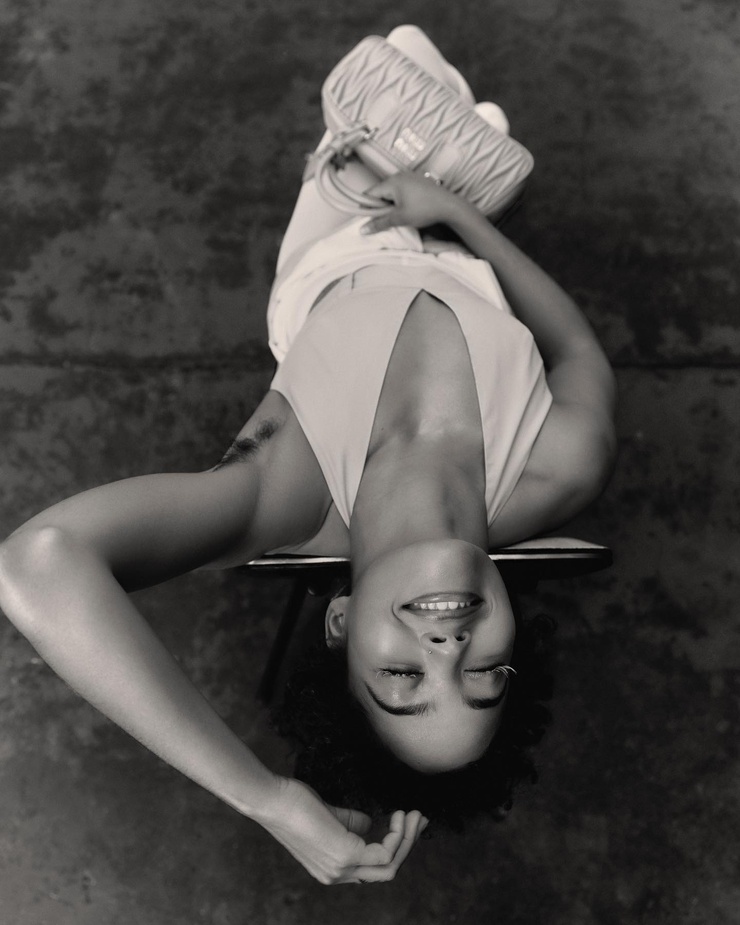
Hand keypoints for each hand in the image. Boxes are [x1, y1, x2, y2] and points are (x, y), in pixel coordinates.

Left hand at [259, 777, 427, 884]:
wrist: (272, 801)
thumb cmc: (294, 804)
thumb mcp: (329, 816)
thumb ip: (351, 823)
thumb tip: (372, 823)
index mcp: (332, 869)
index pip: (373, 867)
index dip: (395, 846)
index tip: (407, 822)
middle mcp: (337, 874)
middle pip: (386, 871)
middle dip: (408, 844)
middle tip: (420, 819)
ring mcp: (341, 867)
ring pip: (389, 865)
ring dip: (406, 839)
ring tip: (413, 815)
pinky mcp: (344, 853)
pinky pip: (383, 852)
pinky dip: (396, 835)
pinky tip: (397, 817)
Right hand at [360, 172, 474, 234]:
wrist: (450, 206)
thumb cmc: (424, 210)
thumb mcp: (400, 218)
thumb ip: (380, 223)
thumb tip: (363, 230)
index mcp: (392, 181)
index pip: (370, 193)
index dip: (366, 207)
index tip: (366, 220)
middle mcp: (400, 175)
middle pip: (381, 192)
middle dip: (380, 207)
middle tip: (384, 220)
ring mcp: (410, 177)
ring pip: (392, 192)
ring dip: (390, 204)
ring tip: (397, 217)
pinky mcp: (418, 182)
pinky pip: (402, 190)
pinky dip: (400, 201)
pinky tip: (407, 210)